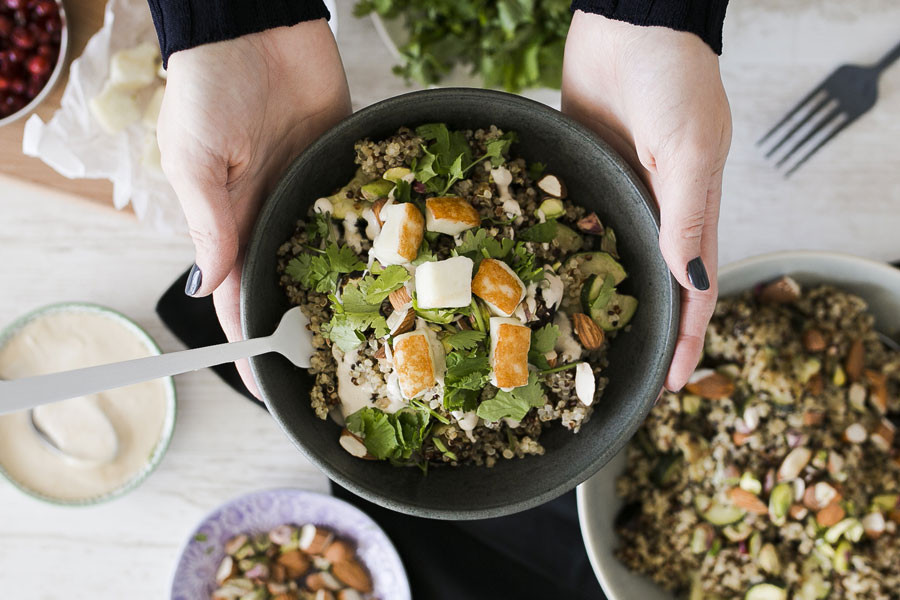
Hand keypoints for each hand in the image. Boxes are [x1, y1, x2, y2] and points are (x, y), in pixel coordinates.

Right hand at [158, 19, 351, 395]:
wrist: (255, 25)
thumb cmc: (209, 87)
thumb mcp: (195, 159)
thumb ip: (209, 224)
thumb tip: (209, 290)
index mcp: (232, 221)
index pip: (241, 299)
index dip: (251, 346)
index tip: (268, 391)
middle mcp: (273, 213)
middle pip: (292, 284)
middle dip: (309, 328)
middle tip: (340, 374)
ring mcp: (310, 191)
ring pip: (332, 254)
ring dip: (351, 290)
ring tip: (381, 335)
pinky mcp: (343, 164)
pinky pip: (362, 207)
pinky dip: (379, 235)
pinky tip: (405, 267)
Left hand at [562, 11, 731, 390]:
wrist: (629, 23)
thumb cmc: (673, 79)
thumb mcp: (688, 147)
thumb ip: (687, 214)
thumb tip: (690, 279)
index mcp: (690, 211)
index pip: (693, 291)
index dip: (685, 339)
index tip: (669, 384)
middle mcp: (653, 210)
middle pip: (648, 284)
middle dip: (635, 330)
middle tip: (610, 373)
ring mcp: (615, 192)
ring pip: (606, 258)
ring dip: (591, 296)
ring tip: (564, 338)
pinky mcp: (581, 172)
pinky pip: (569, 218)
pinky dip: (556, 248)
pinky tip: (533, 275)